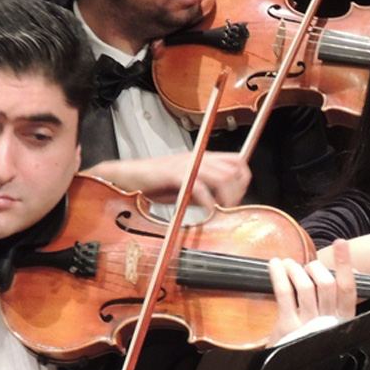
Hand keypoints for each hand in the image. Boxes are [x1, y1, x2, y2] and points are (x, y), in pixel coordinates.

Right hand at [84, 151, 251, 209]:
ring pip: (222, 177)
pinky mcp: (174, 174)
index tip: (237, 198)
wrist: (126, 178)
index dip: (243, 180)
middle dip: (237, 192)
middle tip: (229, 209)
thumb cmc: (152, 183)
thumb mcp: (185, 187)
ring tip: (218, 211)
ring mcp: (186, 164)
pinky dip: (207, 202)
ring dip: (225, 198)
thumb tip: (220, 203)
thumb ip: (203, 191)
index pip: (237, 161)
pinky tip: (204, 212)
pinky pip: (200, 187)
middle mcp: (197, 158)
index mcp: (201, 158)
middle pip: (234, 170)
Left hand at [267, 238, 356, 343]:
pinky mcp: (288, 326)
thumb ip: (340, 300)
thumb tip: (353, 271)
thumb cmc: (312, 340)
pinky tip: (276, 264)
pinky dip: (279, 274)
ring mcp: (307, 325)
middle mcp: (328, 322)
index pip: (348, 288)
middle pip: (326, 284)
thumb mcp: (332, 323)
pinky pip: (284, 293)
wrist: (291, 369)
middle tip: (308, 265)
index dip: (345, 264)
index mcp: (343, 319)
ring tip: (289, 264)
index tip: (341, 243)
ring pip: (305, 286)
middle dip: (316, 267)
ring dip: (296, 269)